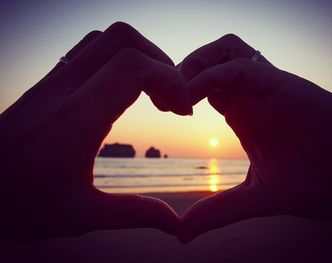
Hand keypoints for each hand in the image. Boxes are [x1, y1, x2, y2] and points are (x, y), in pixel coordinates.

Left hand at [0, 22, 189, 240]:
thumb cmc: (19, 206)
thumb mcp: (82, 216)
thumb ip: (135, 213)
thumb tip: (175, 223)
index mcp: (77, 120)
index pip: (134, 67)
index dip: (170, 79)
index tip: (182, 109)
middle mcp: (64, 90)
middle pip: (123, 40)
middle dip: (160, 62)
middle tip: (170, 99)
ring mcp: (52, 82)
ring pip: (104, 39)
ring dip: (138, 56)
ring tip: (151, 92)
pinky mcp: (47, 84)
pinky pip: (87, 50)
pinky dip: (116, 58)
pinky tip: (122, 91)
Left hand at [178, 35, 331, 242]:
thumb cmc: (315, 182)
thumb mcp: (253, 198)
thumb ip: (217, 211)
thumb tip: (181, 233)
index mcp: (241, 112)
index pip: (202, 82)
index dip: (176, 91)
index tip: (164, 111)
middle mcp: (250, 95)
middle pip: (207, 58)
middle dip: (178, 71)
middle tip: (163, 101)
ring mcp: (264, 87)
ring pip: (221, 50)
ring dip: (192, 66)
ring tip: (178, 97)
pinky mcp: (278, 84)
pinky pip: (236, 66)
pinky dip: (207, 77)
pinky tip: (191, 103)